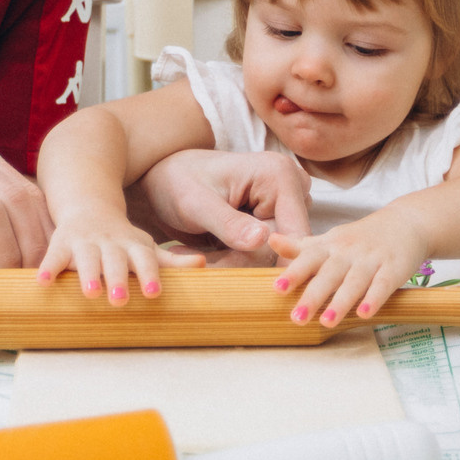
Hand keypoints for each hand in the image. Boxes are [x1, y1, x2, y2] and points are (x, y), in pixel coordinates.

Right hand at [34, 210, 201, 304]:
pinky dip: (48, 268)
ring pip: (86, 257)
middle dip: (117, 278)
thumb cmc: (121, 238)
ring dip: (87, 274)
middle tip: (120, 301)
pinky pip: (53, 256)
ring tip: (89, 293)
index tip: (153, 292)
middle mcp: (109, 243)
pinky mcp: (61, 243)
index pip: (144, 259)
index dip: (149, 274)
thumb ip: (171, 261)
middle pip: (114, 260)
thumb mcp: (145, 246)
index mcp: (133, 245)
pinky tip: (42, 283)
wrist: (88, 203)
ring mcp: (84, 242)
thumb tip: (203, 265)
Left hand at [133, 148, 313, 260]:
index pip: (296, 231)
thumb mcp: (196, 203)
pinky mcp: (272, 221)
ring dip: (235, 262)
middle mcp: (289, 189)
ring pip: (271, 254)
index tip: (250, 284)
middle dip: (244, 262)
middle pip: (284, 246)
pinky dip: (234, 259)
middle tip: (204, 264)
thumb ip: (228, 223)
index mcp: (279, 175)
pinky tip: (206, 253)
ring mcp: (282, 206)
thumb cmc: (176, 181)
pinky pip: (261, 253)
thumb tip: (262, 241)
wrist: (164, 179)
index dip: (279, 262)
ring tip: (199, 256)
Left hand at [268, 209, 430, 329]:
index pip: (309, 258)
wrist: (405, 223)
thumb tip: (270, 240)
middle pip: (329, 274)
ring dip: (341, 302)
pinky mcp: (394, 269)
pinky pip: (383, 285)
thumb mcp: (329, 239)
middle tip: (296, 318)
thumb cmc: (361, 238)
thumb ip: (300, 246)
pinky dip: (374, 299)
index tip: (276, 288)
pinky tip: (364, 314)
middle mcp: (348, 252)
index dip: (293, 273)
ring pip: (354, 282)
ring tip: (326, 323)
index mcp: (330, 246)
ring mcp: (371, 260)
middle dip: (313, 296)